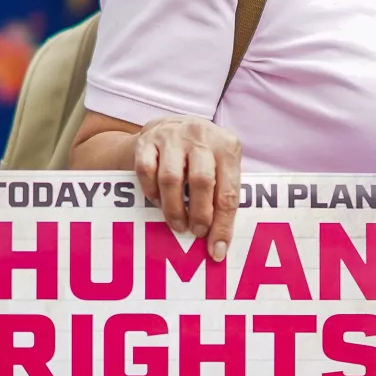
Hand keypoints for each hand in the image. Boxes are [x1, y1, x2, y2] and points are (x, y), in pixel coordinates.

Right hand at [133, 116, 241, 260]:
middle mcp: (201, 136)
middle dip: (199, 215)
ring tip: (177, 224)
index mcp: (227, 146)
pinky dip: (152, 192)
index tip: (217, 250)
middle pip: (202, 182)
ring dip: (173, 209)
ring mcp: (172, 136)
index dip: (223, 225)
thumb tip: (220, 240)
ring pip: (171, 179)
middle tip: (196, 232)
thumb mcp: (221, 164)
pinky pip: (146, 171)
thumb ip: (223, 193)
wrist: (170, 125)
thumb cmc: (201, 155)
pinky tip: (158, 201)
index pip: (229, 192)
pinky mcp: (147, 140)